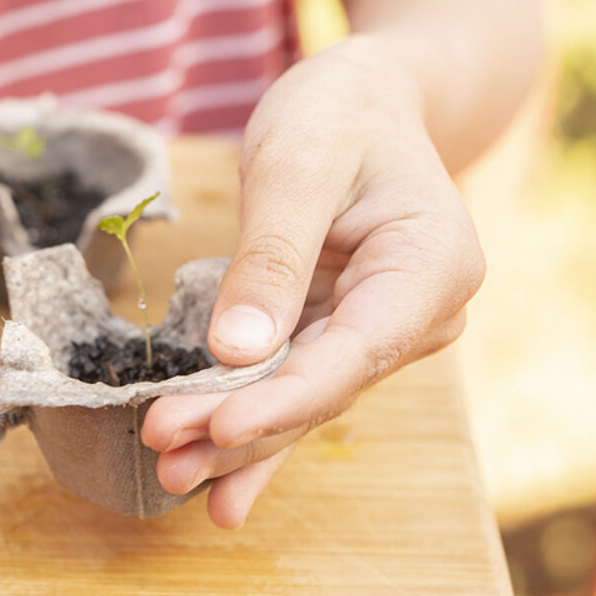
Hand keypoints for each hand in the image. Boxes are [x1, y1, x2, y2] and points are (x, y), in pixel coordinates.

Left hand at [143, 38, 485, 528]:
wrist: (368, 100)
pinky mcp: (339, 338)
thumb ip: (272, 255)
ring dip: (238, 442)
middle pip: (322, 389)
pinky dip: (254, 435)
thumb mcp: (297, 164)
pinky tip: (219, 496)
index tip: (214, 427)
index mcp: (432, 268)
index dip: (280, 399)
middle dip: (242, 428)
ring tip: (171, 474)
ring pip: (302, 400)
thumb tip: (237, 352)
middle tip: (164, 452)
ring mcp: (381, 333)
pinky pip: (292, 391)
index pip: (351, 354)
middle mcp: (418, 316)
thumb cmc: (339, 114)